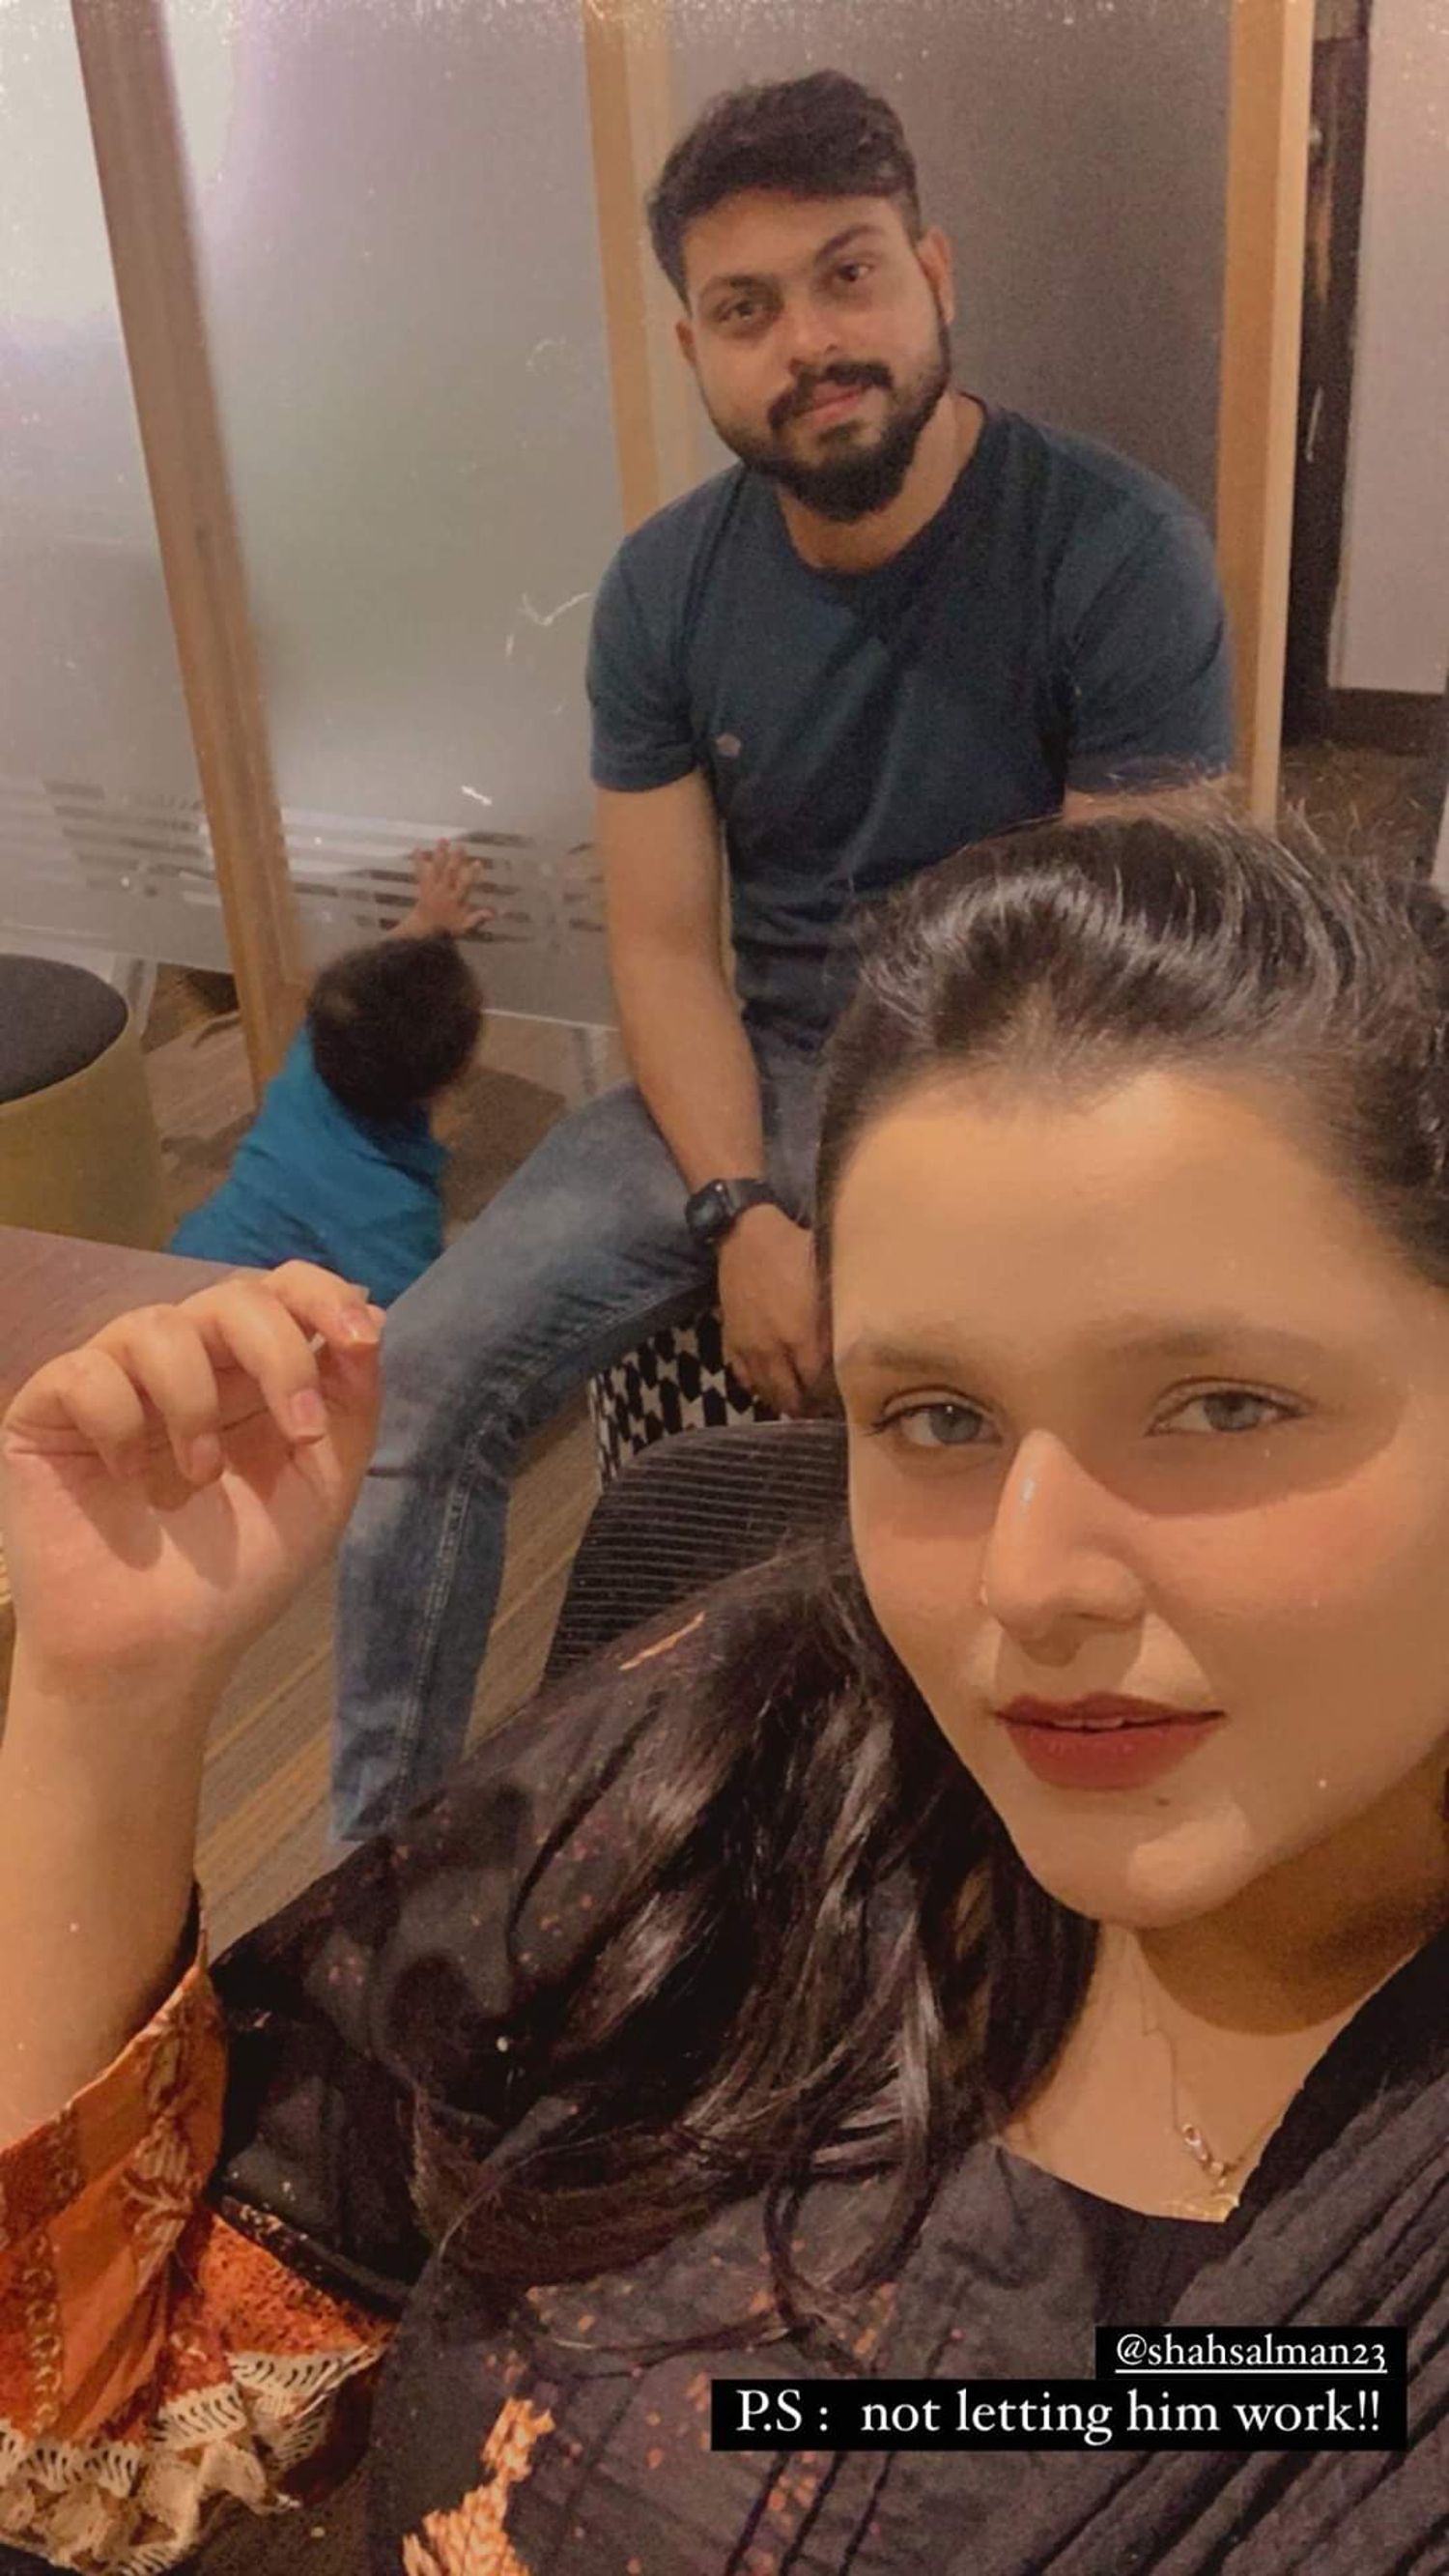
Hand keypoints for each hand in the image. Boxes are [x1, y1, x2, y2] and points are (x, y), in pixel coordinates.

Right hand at [0, 1265, 382, 1699]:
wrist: (158, 1653)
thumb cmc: (239, 1575)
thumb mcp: (322, 1484)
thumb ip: (350, 1398)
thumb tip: (370, 1311)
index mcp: (249, 1374)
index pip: (281, 1290)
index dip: (322, 1295)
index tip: (360, 1339)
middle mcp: (184, 1365)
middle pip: (230, 1296)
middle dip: (279, 1354)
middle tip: (299, 1436)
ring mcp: (114, 1382)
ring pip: (155, 1326)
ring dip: (195, 1403)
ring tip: (200, 1479)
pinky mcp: (49, 1411)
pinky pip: (85, 1372)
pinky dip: (119, 1422)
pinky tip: (127, 1478)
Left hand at [397, 839, 492, 938]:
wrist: (424, 929)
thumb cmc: (446, 927)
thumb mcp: (464, 926)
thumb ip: (478, 919)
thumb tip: (494, 913)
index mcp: (455, 899)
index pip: (465, 885)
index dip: (472, 874)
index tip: (478, 862)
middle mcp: (444, 890)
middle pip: (450, 872)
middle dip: (455, 859)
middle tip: (460, 846)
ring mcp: (433, 887)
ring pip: (437, 868)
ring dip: (440, 854)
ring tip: (443, 840)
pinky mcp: (424, 885)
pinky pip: (420, 871)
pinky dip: (418, 860)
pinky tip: (417, 848)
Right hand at [716, 1203, 828, 1415]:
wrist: (746, 1235)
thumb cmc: (796, 1250)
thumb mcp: (828, 1278)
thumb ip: (841, 1315)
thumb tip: (862, 1342)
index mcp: (804, 1336)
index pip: (824, 1385)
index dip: (836, 1396)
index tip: (849, 1397)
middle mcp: (776, 1351)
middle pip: (796, 1398)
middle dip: (812, 1406)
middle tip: (826, 1406)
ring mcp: (751, 1350)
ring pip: (770, 1394)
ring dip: (787, 1402)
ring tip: (803, 1402)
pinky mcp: (732, 1343)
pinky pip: (746, 1380)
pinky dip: (762, 1388)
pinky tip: (775, 1385)